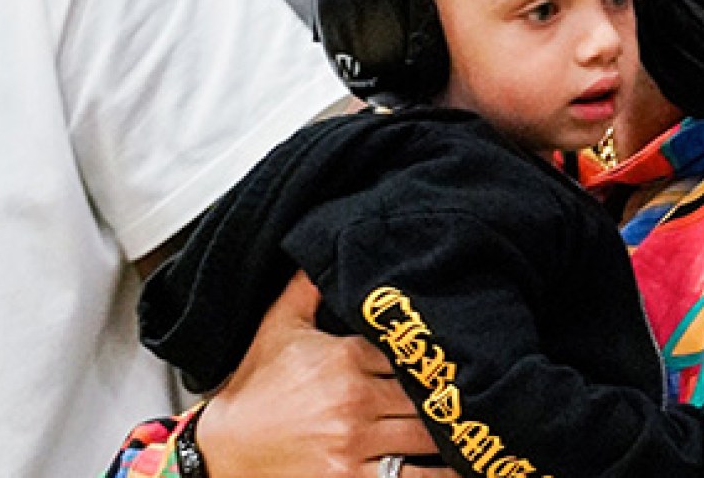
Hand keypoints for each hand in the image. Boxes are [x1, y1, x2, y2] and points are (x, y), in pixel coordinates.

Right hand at [196, 271, 457, 477]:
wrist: (219, 453)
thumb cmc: (253, 392)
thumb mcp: (277, 329)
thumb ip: (306, 289)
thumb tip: (321, 249)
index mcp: (346, 358)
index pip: (413, 353)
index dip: (438, 357)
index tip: (464, 356)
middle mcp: (355, 400)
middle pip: (430, 395)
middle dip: (454, 397)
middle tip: (482, 395)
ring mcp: (354, 444)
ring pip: (430, 438)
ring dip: (455, 437)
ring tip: (484, 432)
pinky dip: (440, 474)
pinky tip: (462, 467)